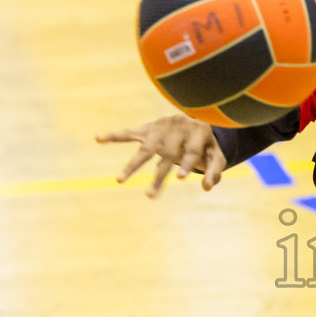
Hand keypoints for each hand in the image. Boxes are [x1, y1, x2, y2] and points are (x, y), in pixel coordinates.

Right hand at [95, 113, 225, 196]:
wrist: (197, 120)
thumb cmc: (207, 144)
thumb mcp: (217, 156)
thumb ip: (214, 171)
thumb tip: (205, 187)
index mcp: (199, 131)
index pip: (192, 150)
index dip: (187, 164)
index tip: (181, 179)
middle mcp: (179, 126)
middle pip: (168, 153)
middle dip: (159, 175)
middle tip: (150, 196)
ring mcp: (161, 127)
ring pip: (146, 148)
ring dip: (133, 165)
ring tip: (119, 180)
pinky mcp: (148, 129)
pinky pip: (129, 133)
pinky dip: (114, 136)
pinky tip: (98, 138)